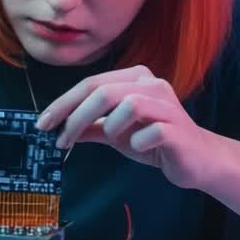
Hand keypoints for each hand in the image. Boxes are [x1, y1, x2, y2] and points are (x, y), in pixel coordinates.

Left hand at [36, 65, 212, 188]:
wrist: (196, 161)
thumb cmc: (155, 142)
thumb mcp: (115, 134)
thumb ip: (90, 128)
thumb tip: (58, 129)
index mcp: (134, 79)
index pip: (90, 84)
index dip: (63, 104)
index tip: (43, 124)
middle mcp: (151, 84)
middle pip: (102, 91)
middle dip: (75, 116)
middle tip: (61, 139)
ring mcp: (166, 104)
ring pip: (126, 104)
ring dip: (111, 126)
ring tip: (114, 139)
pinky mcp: (177, 127)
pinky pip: (149, 131)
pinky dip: (137, 142)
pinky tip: (139, 147)